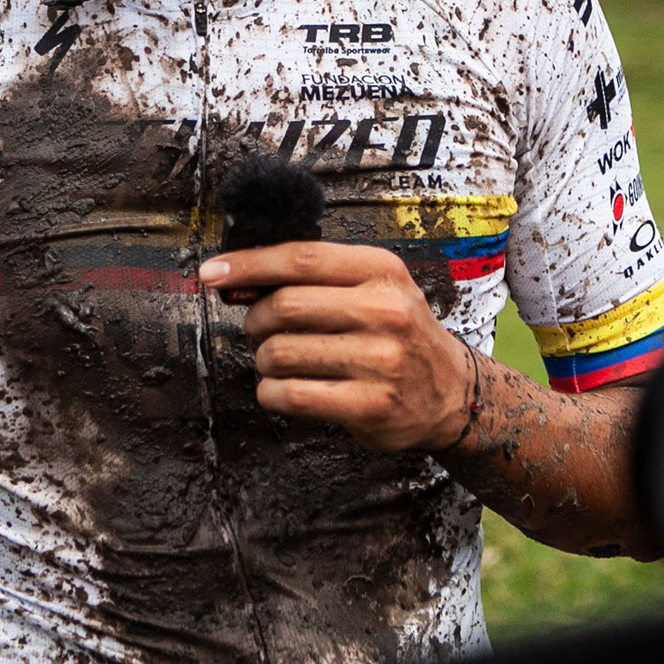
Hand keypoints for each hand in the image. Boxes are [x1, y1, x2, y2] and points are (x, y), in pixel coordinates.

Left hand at [201, 242, 477, 453]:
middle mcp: (385, 311)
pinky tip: (282, 388)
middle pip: (284, 306)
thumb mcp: (373, 287)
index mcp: (382, 271)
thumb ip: (314, 277)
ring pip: (280, 353)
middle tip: (261, 329)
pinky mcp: (370, 406)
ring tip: (280, 360)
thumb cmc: (397, 333)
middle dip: (256, 319)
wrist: (450, 392)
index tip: (213, 272)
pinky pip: (290, 395)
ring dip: (264, 359)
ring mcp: (380, 361)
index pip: (301, 257)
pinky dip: (271, 392)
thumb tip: (235, 278)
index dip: (248, 264)